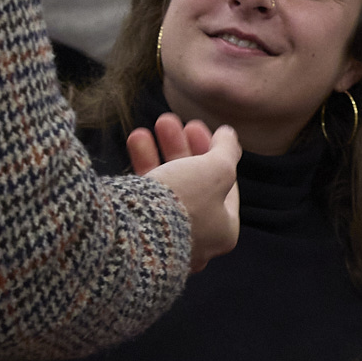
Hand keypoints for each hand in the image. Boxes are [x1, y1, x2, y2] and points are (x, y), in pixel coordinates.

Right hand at [130, 114, 241, 270]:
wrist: (132, 236)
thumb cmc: (184, 204)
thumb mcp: (216, 170)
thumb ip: (227, 150)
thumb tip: (229, 135)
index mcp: (222, 231)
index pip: (224, 186)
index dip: (214, 151)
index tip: (197, 127)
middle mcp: (196, 239)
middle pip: (193, 183)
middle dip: (181, 147)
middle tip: (171, 121)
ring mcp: (166, 238)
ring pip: (167, 186)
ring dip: (161, 150)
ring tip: (155, 123)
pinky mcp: (138, 233)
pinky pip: (144, 195)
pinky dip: (143, 165)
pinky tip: (137, 139)